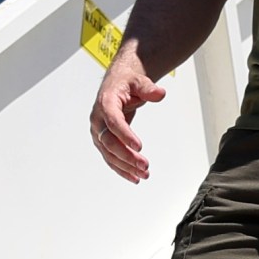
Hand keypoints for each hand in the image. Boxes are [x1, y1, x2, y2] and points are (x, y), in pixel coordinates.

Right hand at [90, 49, 164, 181]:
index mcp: (105, 103)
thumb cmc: (126, 82)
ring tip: (143, 175)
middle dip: (126, 156)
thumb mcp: (139, 81)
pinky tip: (134, 177)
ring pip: (109, 154)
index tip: (139, 146)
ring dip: (125, 166)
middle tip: (144, 165)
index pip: (113, 121)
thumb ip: (148, 88)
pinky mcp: (103, 140)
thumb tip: (160, 93)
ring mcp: (99, 132)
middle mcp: (98, 119)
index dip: (124, 135)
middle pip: (109, 142)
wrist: (117, 83)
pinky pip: (110, 157)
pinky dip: (122, 169)